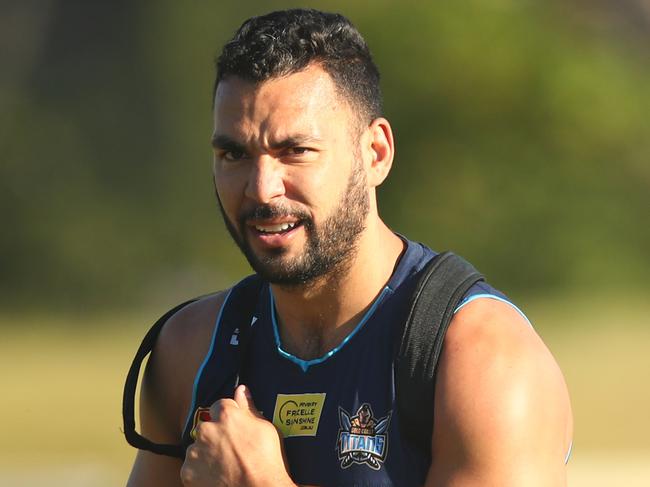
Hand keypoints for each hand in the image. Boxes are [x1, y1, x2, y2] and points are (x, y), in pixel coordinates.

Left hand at [180, 384, 294, 486]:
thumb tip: (242, 390)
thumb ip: (248, 408)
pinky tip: (217, 475)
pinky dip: (200, 471)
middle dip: (216, 435)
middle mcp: (207, 429)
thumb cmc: (267, 460)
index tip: (235, 429)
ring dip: (207, 453)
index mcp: (226, 415)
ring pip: (198, 447)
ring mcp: (196, 451)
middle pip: (207, 426)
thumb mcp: (265, 428)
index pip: (220, 406)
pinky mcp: (188, 471)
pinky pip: (191, 466)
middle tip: (231, 449)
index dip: (229, 417)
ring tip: (225, 465)